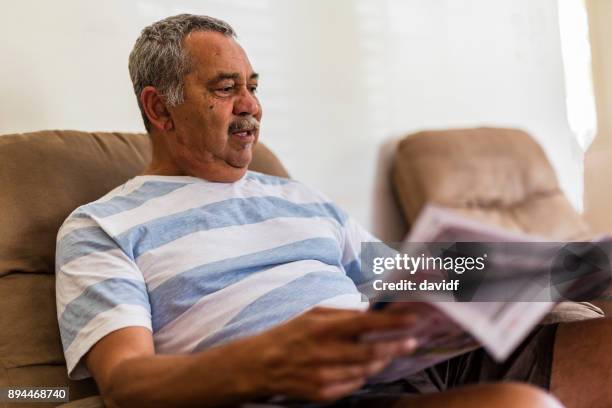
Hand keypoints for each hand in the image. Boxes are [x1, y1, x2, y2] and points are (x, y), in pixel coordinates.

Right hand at [242, 307, 417, 402]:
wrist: (259, 366)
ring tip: (386, 353)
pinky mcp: (321, 394)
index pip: (365, 324)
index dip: (392, 323)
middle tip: (411, 341)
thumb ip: (341, 314)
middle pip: (372, 352)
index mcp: (322, 328)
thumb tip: (369, 312)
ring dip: (379, 361)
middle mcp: (324, 353)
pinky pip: (353, 386)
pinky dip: (361, 376)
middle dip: (396, 346)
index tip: (413, 319)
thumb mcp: (311, 315)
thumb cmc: (289, 335)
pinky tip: (361, 368)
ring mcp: (323, 376)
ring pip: (365, 371)